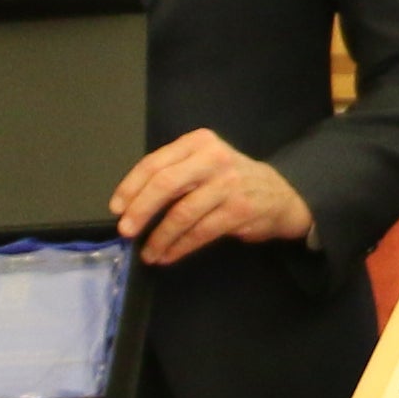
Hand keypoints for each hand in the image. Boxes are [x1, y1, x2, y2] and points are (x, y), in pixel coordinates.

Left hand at [114, 128, 315, 266]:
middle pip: (166, 184)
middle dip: (141, 210)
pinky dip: (179, 247)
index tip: (117, 208)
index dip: (131, 186)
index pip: (156, 163)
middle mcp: (213, 158)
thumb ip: (175, 173)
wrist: (281, 194)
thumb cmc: (232, 180)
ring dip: (160, 237)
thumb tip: (132, 204)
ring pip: (182, 213)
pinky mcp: (238, 210)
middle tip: (126, 230)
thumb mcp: (205, 163)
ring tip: (148, 252)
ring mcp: (228, 184)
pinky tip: (168, 255)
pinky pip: (200, 232)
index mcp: (199, 142)